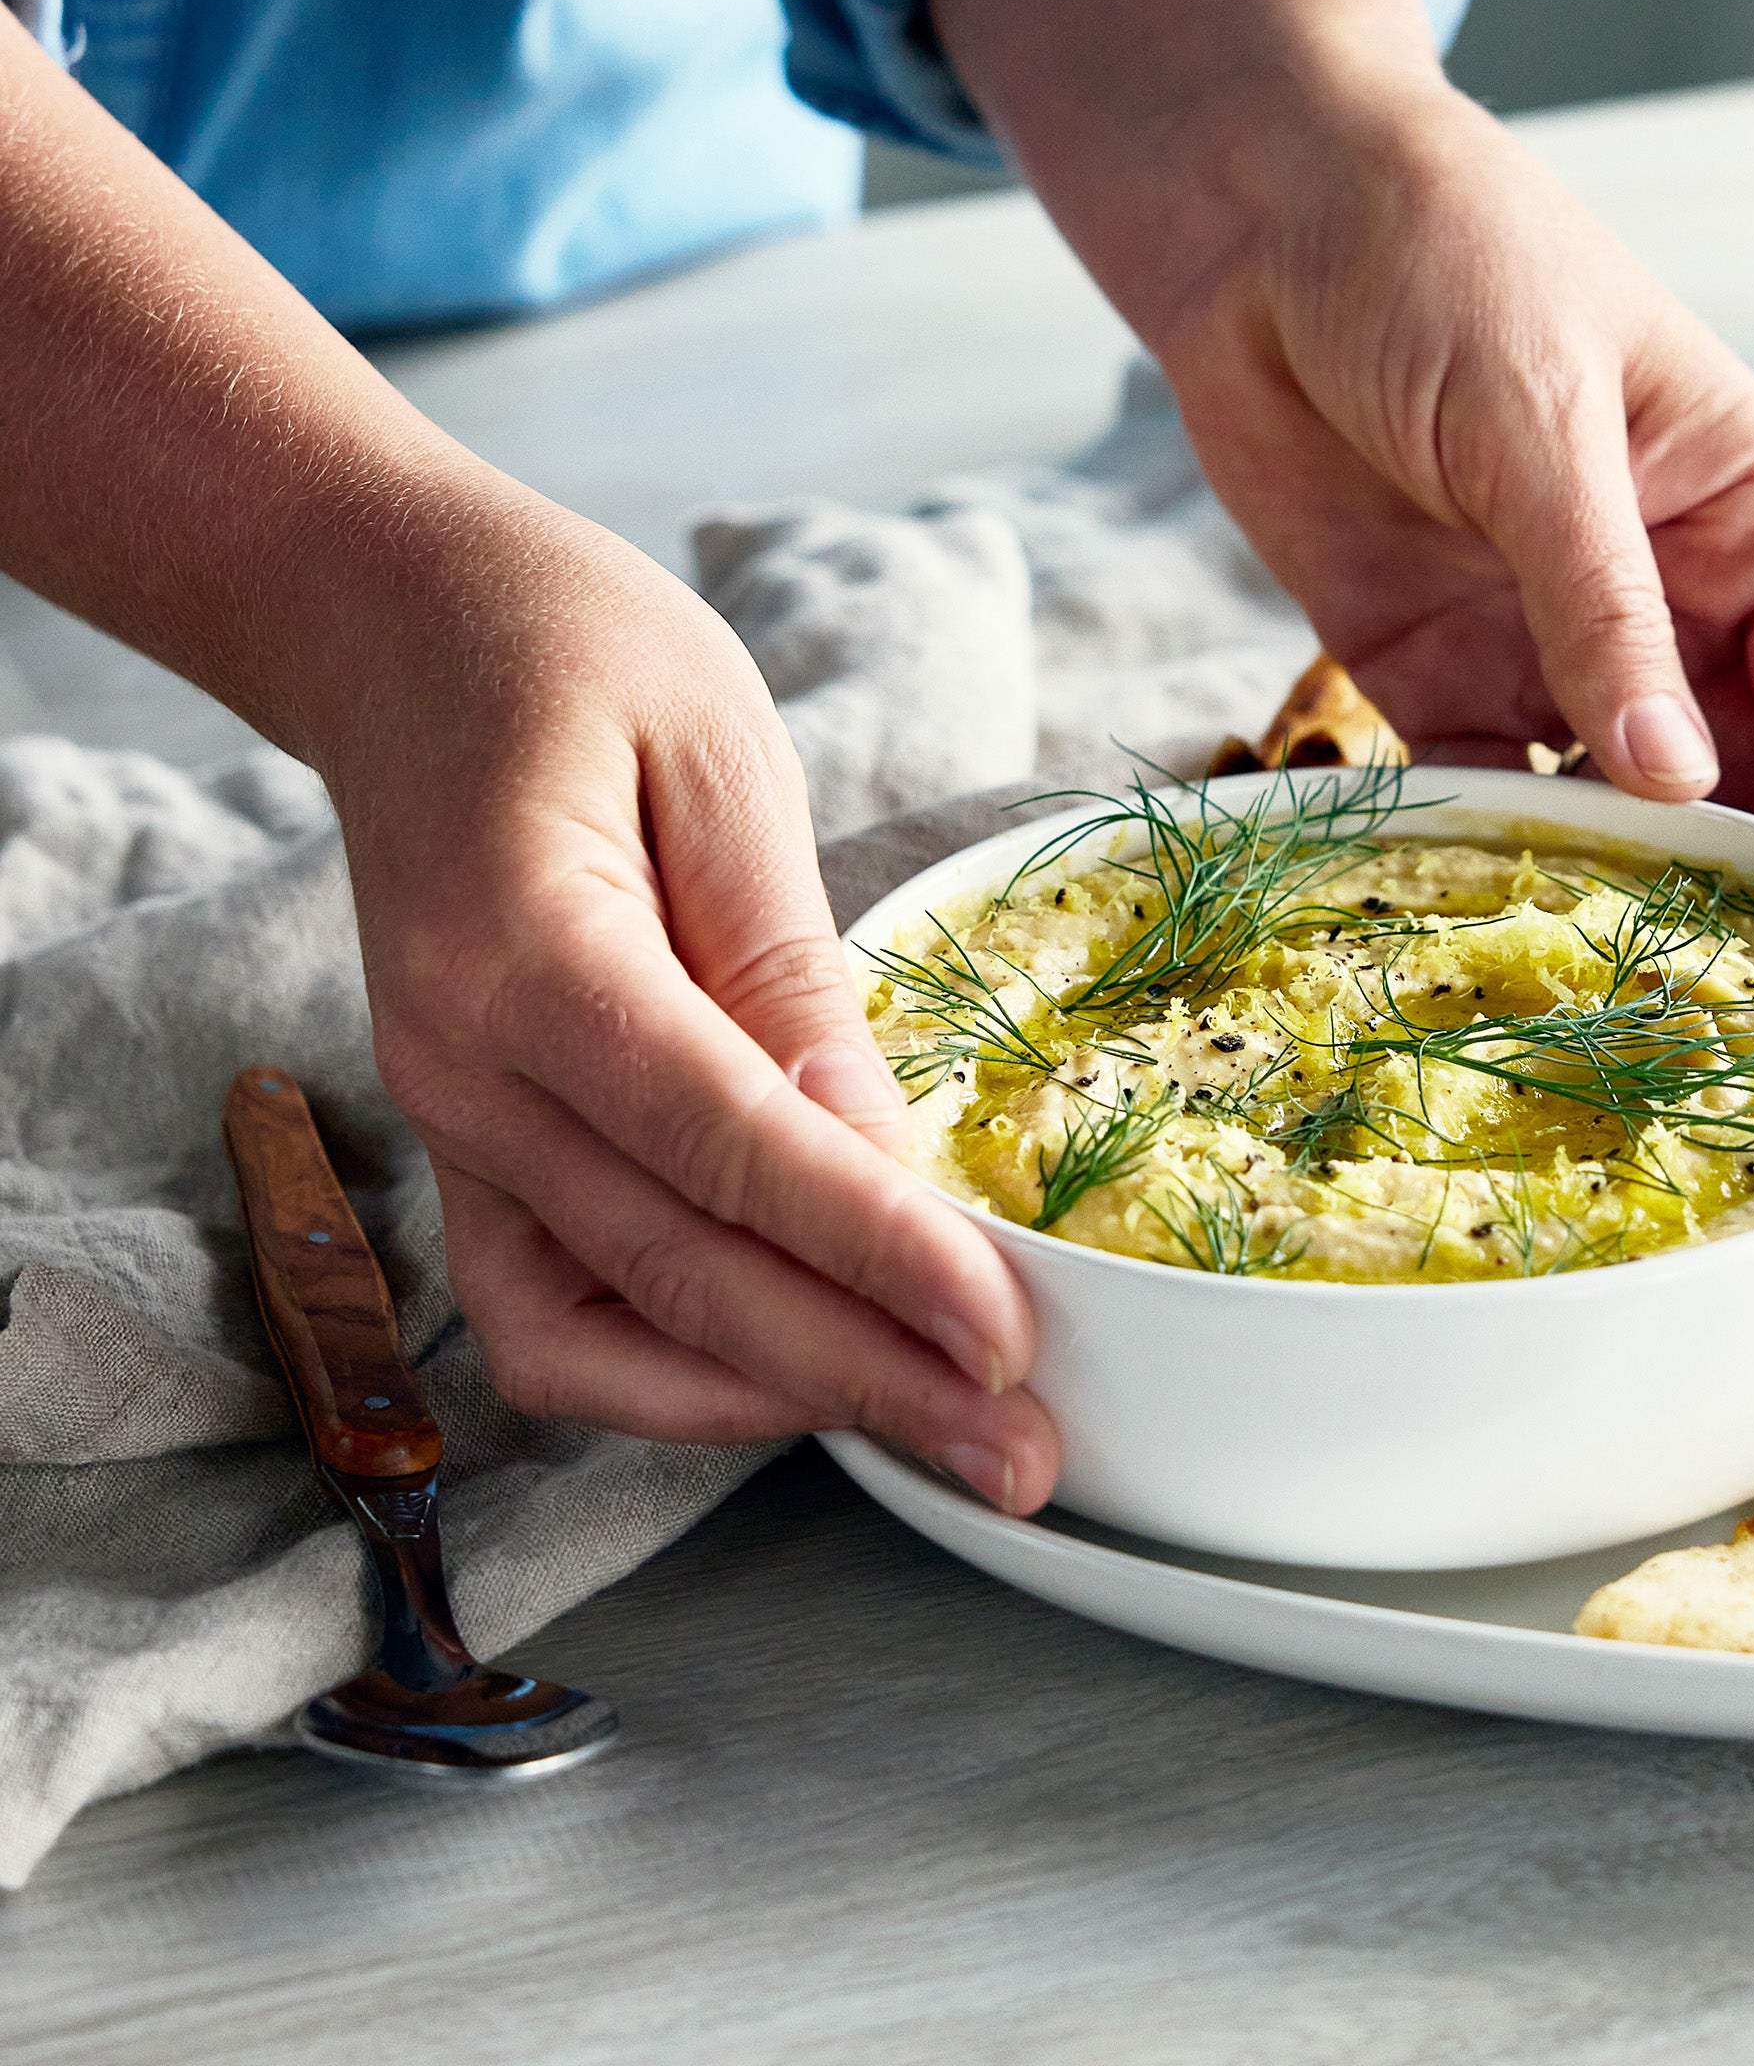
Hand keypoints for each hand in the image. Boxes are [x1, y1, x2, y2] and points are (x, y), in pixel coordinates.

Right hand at [317, 494, 1058, 1505]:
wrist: (400, 628)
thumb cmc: (572, 653)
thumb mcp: (723, 762)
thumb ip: (786, 969)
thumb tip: (876, 1154)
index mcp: (524, 954)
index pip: (726, 1148)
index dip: (874, 1255)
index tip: (1007, 1336)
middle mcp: (460, 1072)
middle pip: (676, 1277)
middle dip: (862, 1379)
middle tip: (1024, 1455)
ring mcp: (446, 1124)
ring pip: (601, 1335)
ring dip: (773, 1399)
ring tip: (938, 1429)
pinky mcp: (469, 1144)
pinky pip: (549, 1312)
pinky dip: (666, 1370)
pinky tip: (797, 1370)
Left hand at [929, 0, 1753, 891]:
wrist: (1260, 228)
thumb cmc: (1442, 261)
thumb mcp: (1541, 425)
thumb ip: (1600, 603)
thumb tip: (1674, 775)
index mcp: (1747, 515)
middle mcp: (1667, 597)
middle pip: (1738, 769)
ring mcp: (1550, 643)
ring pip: (1615, 799)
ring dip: (1622, 884)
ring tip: (1632, 999)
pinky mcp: (1436, 672)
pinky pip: (1486, 787)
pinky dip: (1493, 850)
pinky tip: (1498, 922)